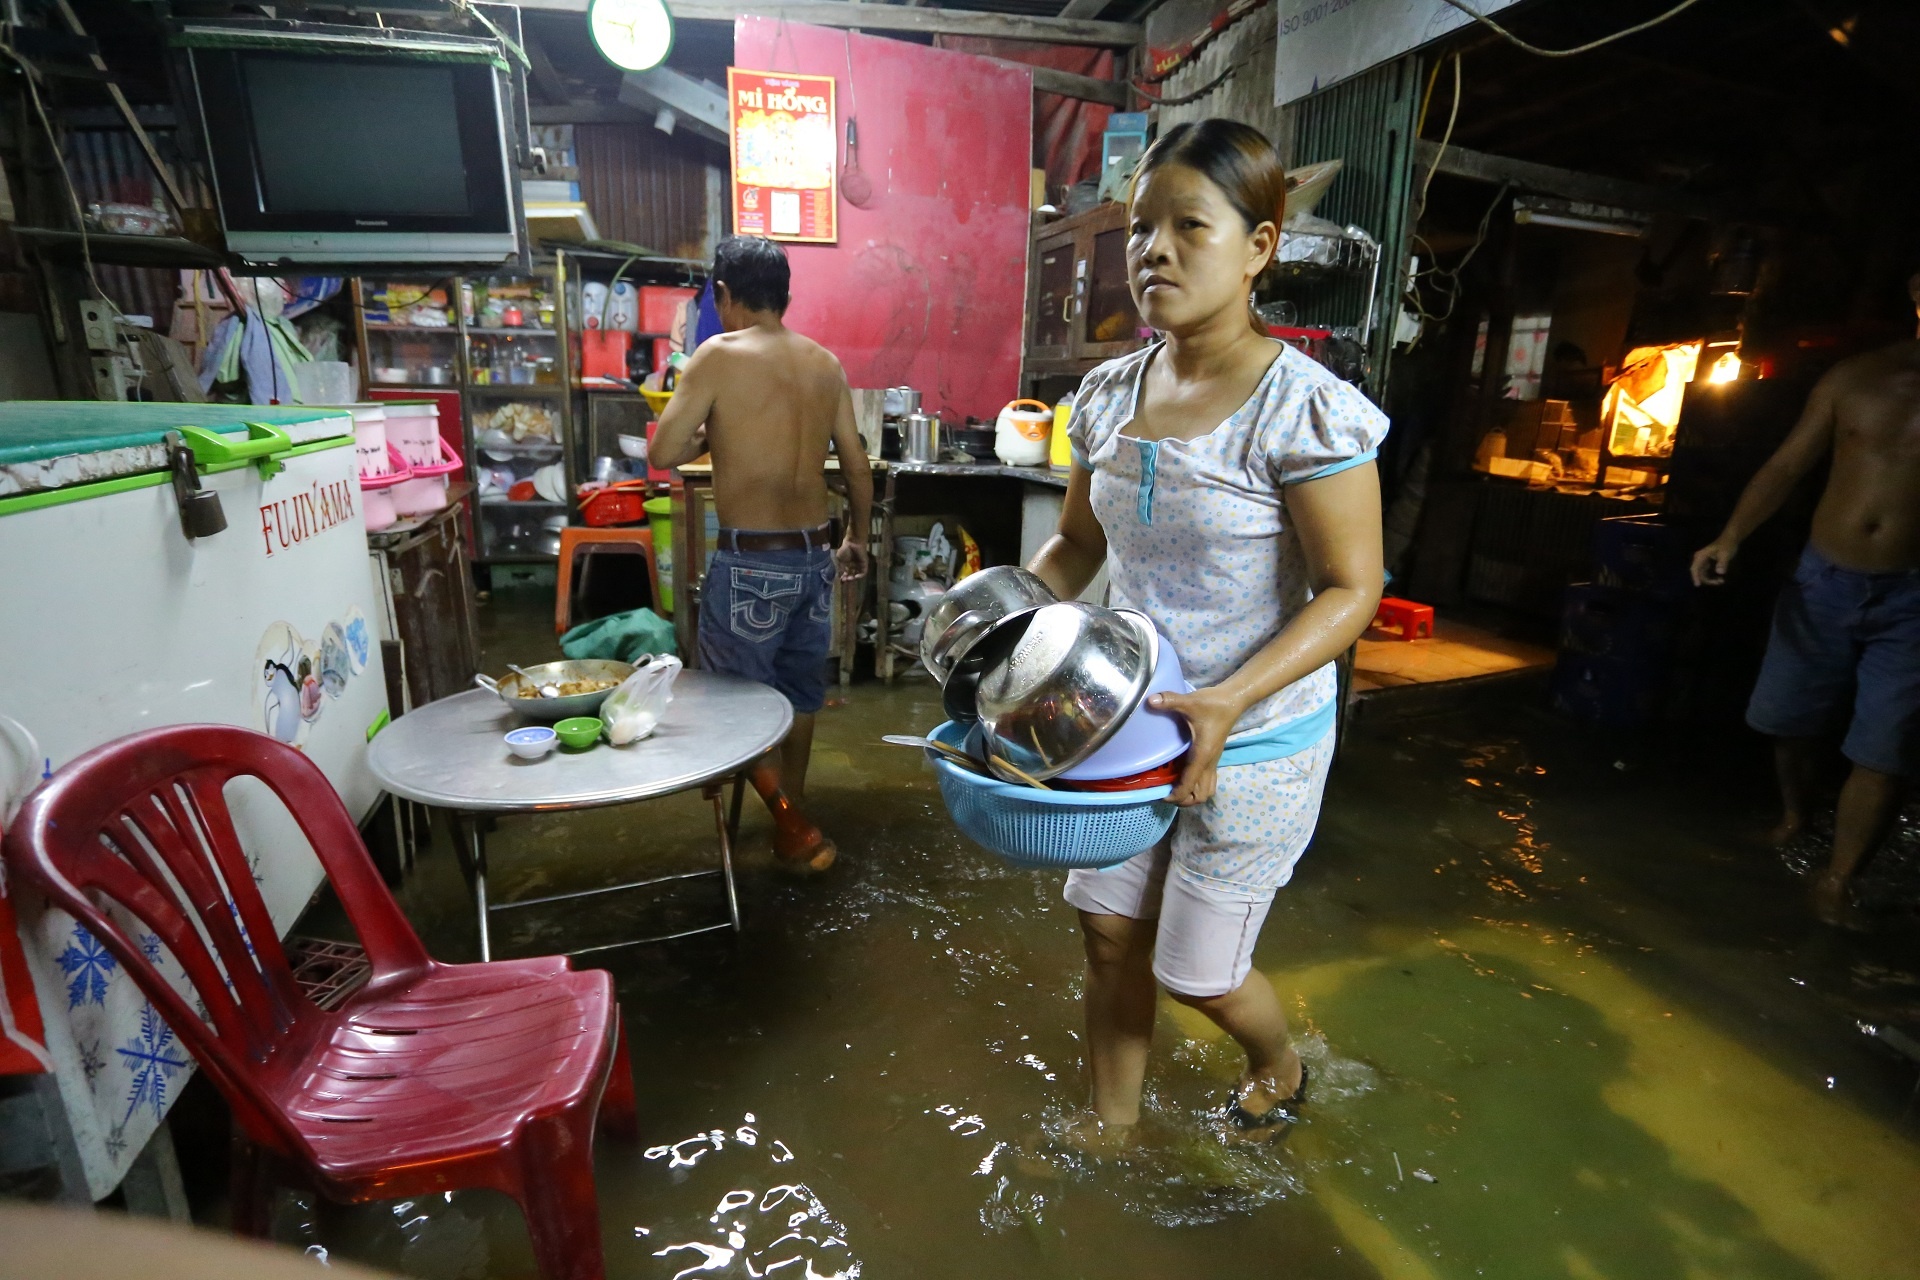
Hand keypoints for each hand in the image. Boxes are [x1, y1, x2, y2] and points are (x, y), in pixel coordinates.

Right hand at [834, 536, 869, 580]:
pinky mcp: (864, 564)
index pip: (846, 574)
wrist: (852, 542)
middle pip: (851, 575)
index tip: (840, 580)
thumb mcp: (840, 559)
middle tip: (845, 580)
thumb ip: (841, 567)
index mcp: (847, 564)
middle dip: (848, 579)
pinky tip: (855, 576)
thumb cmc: (845, 549)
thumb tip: (841, 574)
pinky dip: (860, 576)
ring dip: (853, 578)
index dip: (843, 577)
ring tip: (849, 579)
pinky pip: (863, 572)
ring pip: (857, 575)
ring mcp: (859, 565)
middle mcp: (853, 566)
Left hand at [1147, 685, 1246, 806]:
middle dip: (1184, 800)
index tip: (1159, 795)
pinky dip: (1196, 785)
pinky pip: (1207, 780)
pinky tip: (1182, 775)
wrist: (1233, 700)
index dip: (1174, 796)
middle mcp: (1209, 763)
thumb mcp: (1190, 702)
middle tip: (1165, 792)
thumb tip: (1150, 700)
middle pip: (1200, 796)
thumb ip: (1170, 701)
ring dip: (1192, 794)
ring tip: (1173, 787)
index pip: (1189, 787)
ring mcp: (1213, 761)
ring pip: (1207, 790)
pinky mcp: (1213, 757)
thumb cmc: (1213, 703)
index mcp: (1202, 756)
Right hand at [1691, 539, 1736, 585]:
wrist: (1731, 539)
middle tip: (1718, 582)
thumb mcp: (1725, 553)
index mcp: (1700, 556)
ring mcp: (1703, 561)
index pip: (1694, 568)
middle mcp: (1700, 559)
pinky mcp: (1708, 563)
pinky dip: (1712, 577)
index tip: (1698, 585)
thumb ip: (1722, 563)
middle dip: (1707, 580)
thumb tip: (1719, 572)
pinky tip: (1720, 578)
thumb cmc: (1727, 545)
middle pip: (1698, 573)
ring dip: (1710, 580)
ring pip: (1703, 574)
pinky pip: (1707, 573)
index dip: (1695, 577)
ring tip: (1721, 581)